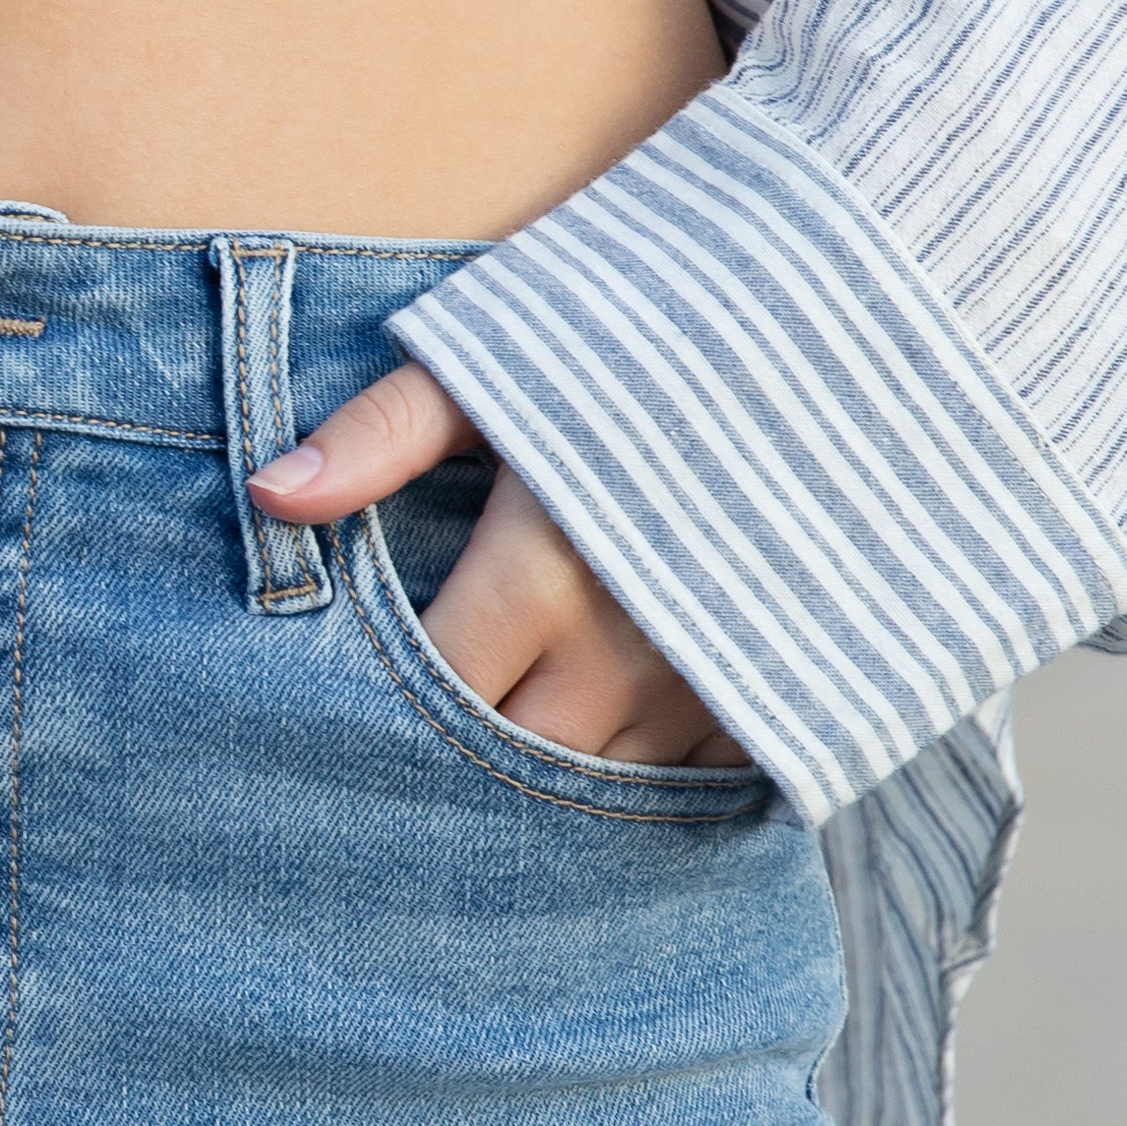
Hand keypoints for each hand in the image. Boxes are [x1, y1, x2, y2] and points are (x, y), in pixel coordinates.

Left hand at [251, 363, 748, 769]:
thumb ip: (387, 430)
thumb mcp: (512, 356)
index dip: (385, 701)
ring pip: (594, 790)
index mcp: (546, 573)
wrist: (854, 343)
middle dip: (456, 757)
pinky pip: (686, 785)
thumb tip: (272, 494)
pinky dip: (638, 776)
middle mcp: (628, 653)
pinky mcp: (780, 699)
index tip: (360, 683)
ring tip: (500, 744)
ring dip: (545, 781)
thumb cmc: (663, 336)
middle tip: (411, 738)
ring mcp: (711, 686)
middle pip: (506, 761)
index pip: (433, 692)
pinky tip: (602, 744)